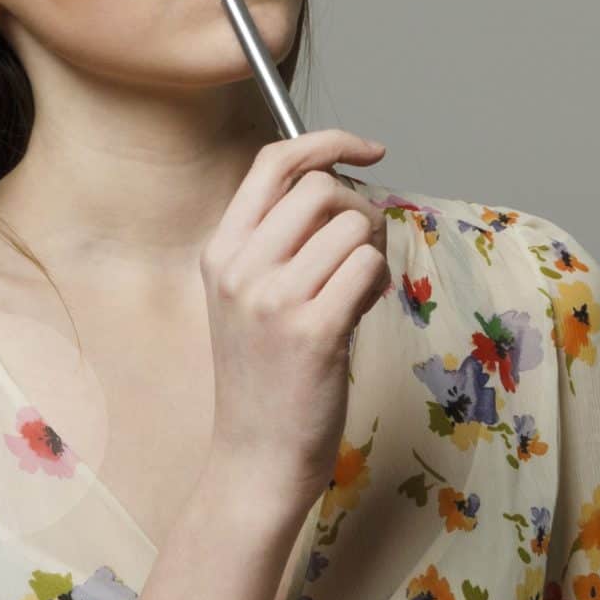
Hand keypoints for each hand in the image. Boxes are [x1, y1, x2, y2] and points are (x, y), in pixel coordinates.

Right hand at [197, 129, 390, 521]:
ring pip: (354, 227)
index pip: (273, 163)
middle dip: (362, 208)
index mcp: (221, 253)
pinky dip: (378, 283)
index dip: (327, 142)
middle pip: (322, 188)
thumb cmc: (266, 378)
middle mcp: (241, 269)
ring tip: (360, 291)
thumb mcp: (248, 299)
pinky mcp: (313, 331)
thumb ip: (281, 244)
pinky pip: (368, 267)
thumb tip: (343, 190)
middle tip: (365, 249)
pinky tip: (364, 311)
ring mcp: (274, 300)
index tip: (368, 149)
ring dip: (374, 252)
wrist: (256, 458)